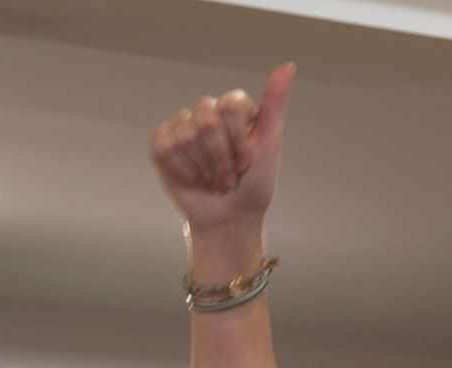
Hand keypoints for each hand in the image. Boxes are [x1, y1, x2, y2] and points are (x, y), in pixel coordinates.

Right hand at [151, 63, 294, 235]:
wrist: (231, 218)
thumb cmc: (255, 184)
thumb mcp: (271, 145)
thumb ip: (275, 105)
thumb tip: (289, 66)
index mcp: (235, 109)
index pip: (230, 105)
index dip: (239, 139)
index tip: (249, 161)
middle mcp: (207, 112)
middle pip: (206, 119)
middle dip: (222, 156)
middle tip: (231, 176)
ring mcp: (182, 126)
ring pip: (185, 134)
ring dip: (204, 168)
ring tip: (214, 181)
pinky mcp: (162, 143)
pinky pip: (164, 147)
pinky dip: (183, 170)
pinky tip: (194, 180)